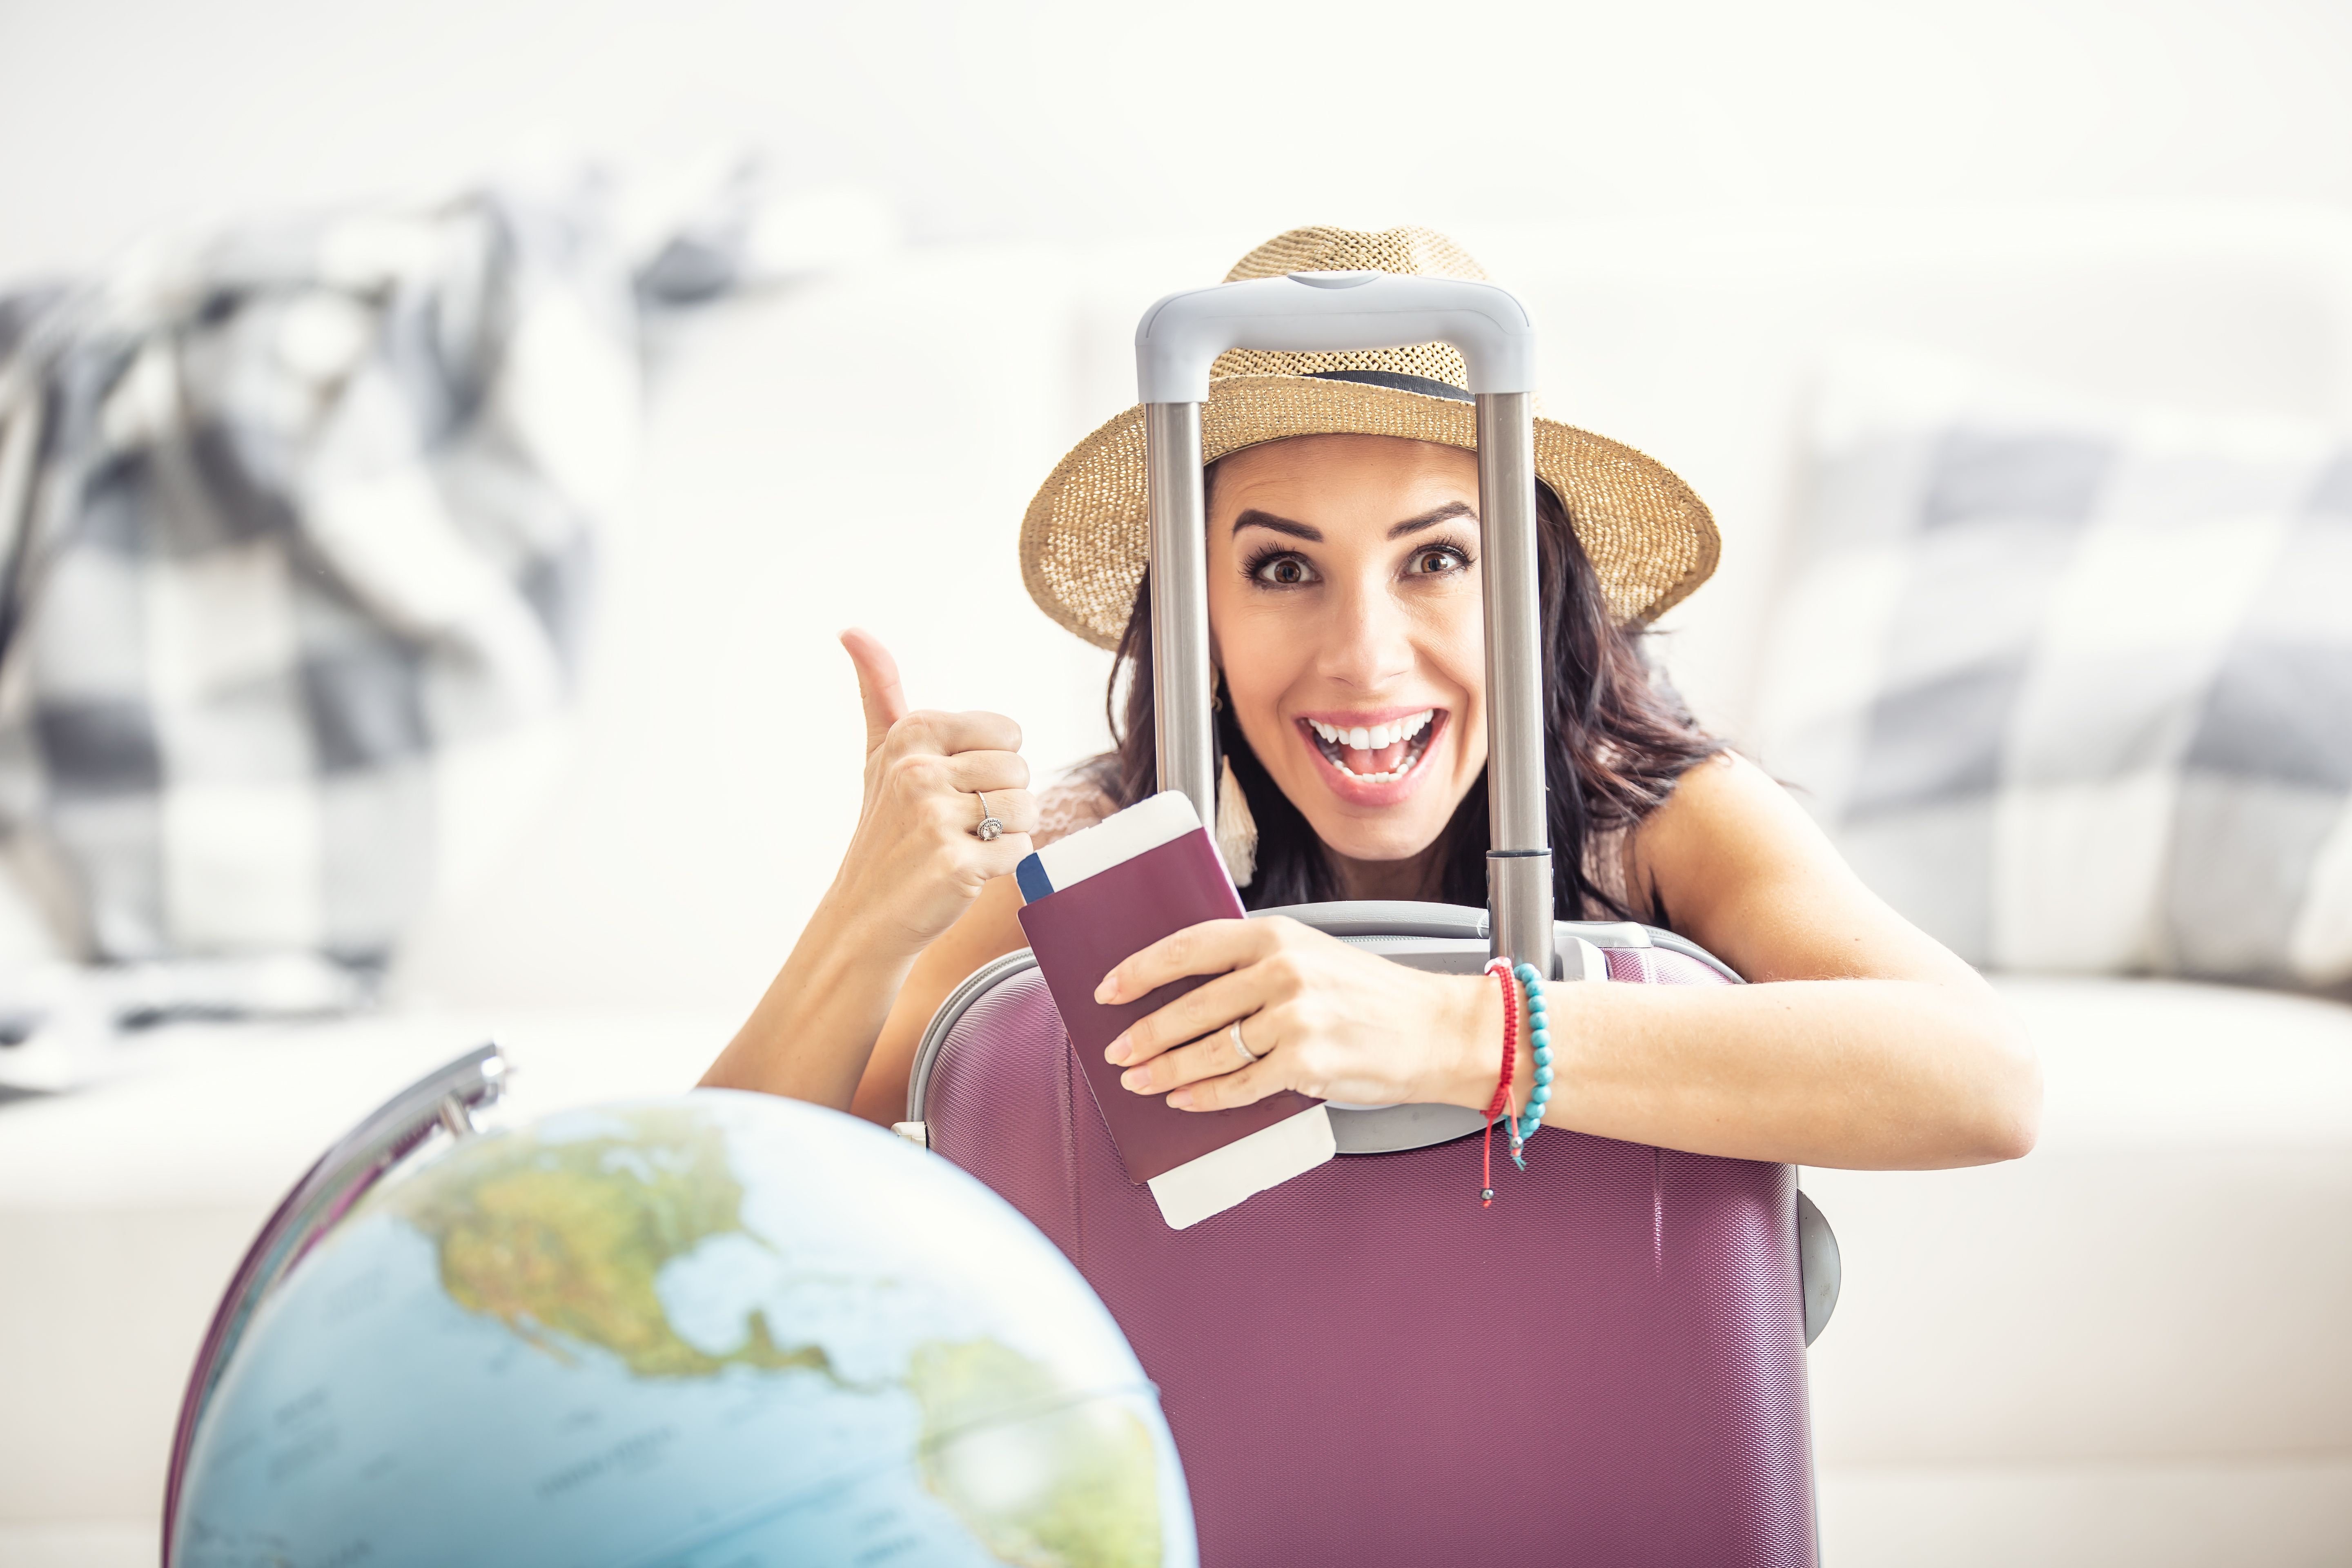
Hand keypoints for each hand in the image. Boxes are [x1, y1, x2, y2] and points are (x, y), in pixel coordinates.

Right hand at [823, 629, 1035, 960]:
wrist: (864, 916)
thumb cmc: (884, 831)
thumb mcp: (880, 754)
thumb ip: (879, 689)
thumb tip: (852, 629)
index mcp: (911, 734)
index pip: (1007, 731)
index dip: (992, 762)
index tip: (952, 784)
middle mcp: (920, 770)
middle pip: (1020, 769)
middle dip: (1000, 799)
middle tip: (957, 823)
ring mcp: (935, 819)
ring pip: (1027, 808)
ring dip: (1005, 833)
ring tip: (962, 844)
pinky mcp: (957, 865)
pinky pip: (1022, 851)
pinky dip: (1002, 866)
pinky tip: (964, 872)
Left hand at [1095, 916, 1505, 1112]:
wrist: (1437, 1030)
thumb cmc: (1372, 996)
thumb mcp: (1312, 957)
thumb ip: (1254, 968)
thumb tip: (1186, 995)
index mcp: (1277, 937)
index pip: (1189, 948)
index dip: (1141, 970)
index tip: (1110, 989)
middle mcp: (1283, 972)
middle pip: (1190, 1007)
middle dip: (1145, 1033)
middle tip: (1117, 1051)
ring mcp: (1294, 1020)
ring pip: (1209, 1051)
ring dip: (1165, 1071)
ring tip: (1140, 1082)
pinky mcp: (1306, 1064)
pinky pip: (1239, 1087)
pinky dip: (1205, 1098)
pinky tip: (1185, 1101)